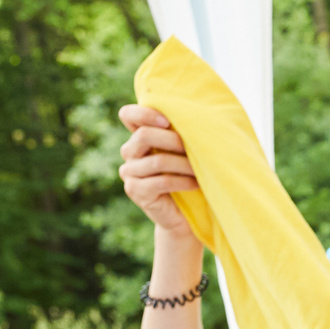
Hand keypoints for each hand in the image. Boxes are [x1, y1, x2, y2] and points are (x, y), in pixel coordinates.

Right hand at [118, 105, 198, 240]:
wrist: (184, 215)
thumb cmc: (188, 177)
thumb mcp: (184, 151)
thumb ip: (181, 133)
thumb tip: (198, 116)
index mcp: (139, 137)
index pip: (128, 115)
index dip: (144, 113)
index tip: (168, 121)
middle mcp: (129, 152)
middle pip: (143, 136)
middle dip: (173, 140)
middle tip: (195, 147)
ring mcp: (129, 173)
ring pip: (157, 161)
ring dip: (184, 164)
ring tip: (201, 169)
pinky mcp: (135, 191)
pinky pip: (161, 182)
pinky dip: (183, 181)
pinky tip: (196, 184)